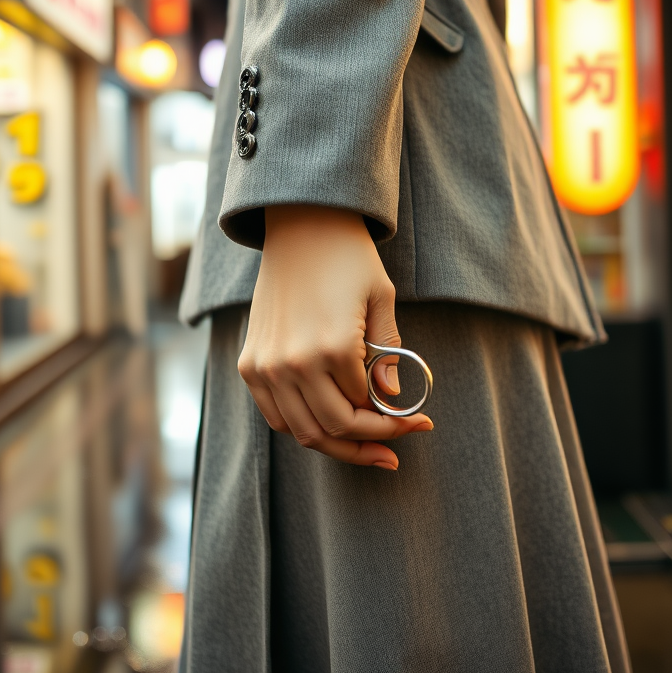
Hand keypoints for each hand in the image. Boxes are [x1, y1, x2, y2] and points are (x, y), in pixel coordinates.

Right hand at [238, 205, 432, 468]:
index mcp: (334, 347)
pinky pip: (276, 415)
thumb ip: (388, 355)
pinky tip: (330, 426)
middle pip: (334, 430)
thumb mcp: (382, 300)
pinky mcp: (250, 363)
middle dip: (371, 443)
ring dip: (339, 445)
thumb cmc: (349, 258)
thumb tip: (390, 402)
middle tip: (397, 446)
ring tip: (369, 447)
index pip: (364, 410)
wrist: (301, 225)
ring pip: (303, 432)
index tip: (420, 423)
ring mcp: (266, 365)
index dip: (395, 423)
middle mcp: (295, 362)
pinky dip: (303, 427)